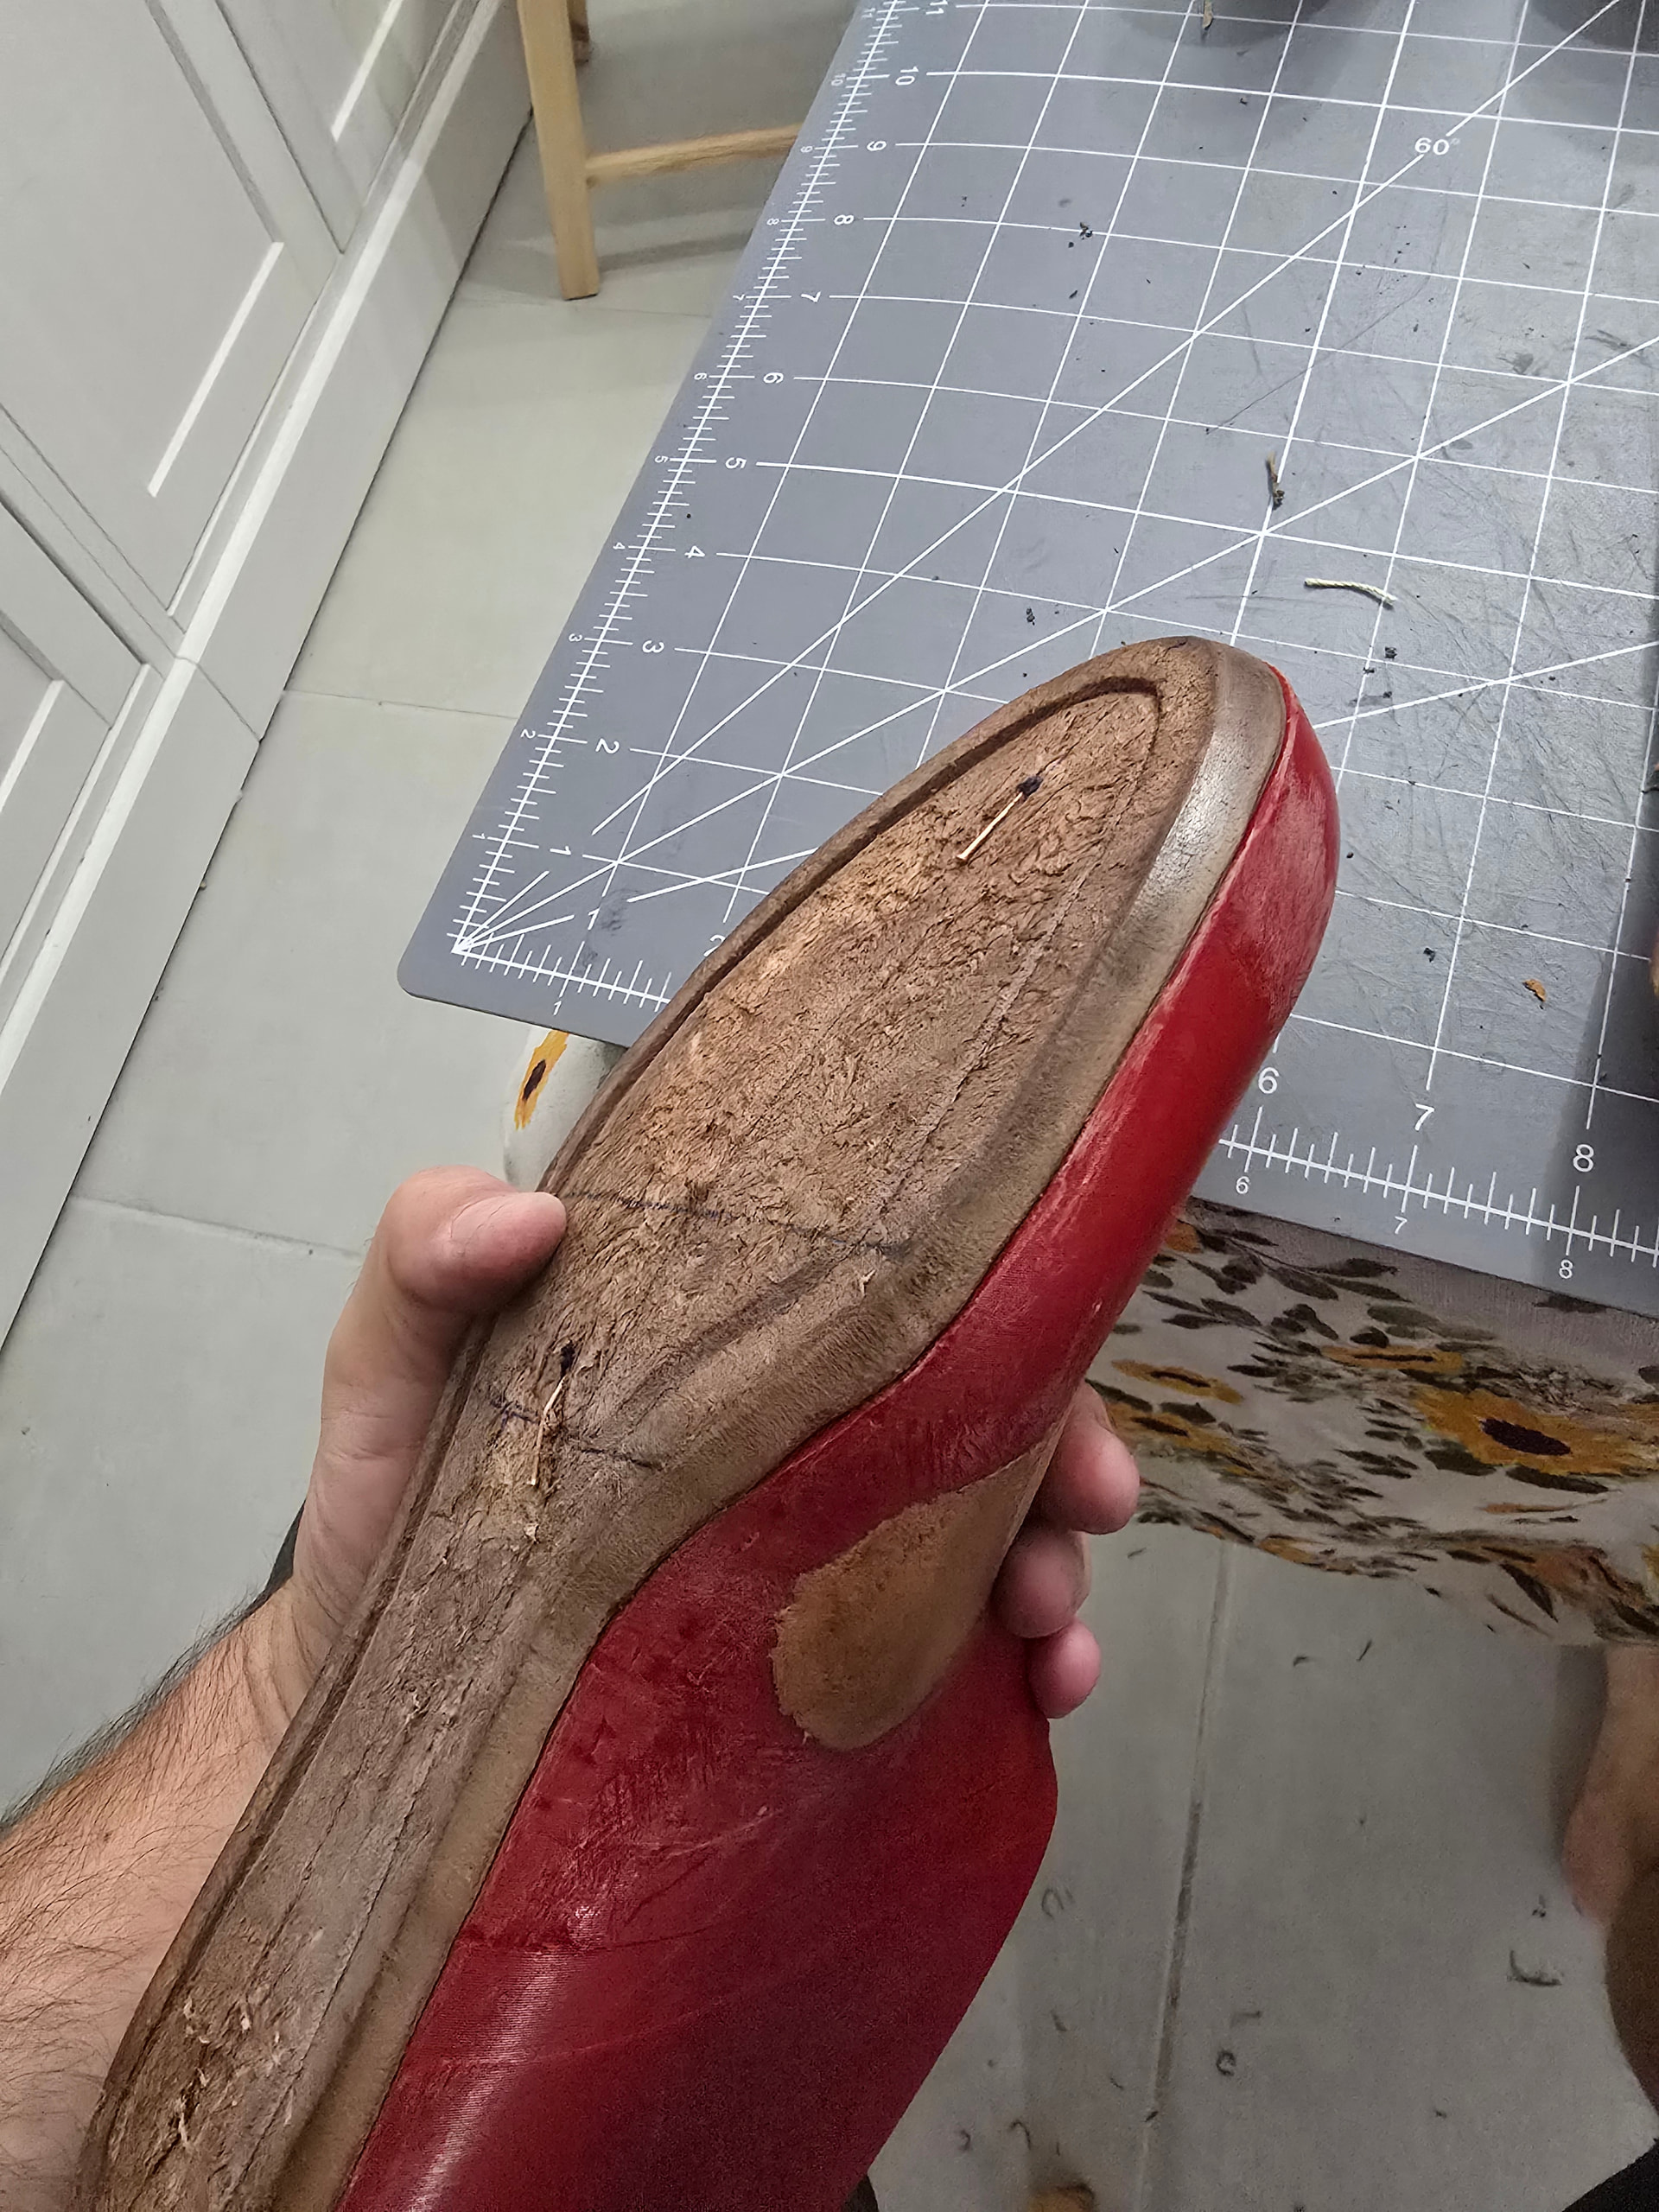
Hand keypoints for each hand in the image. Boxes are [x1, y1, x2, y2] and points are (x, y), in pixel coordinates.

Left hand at [282, 1170, 1135, 1721]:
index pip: (887, 1289)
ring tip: (1050, 1626)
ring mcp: (825, 1560)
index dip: (988, 1295)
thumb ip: (422, 1261)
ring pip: (995, 1535)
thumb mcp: (391, 1368)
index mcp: (733, 1342)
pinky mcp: (830, 1674)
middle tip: (1089, 1503)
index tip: (1044, 1331)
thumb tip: (532, 1212)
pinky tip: (1044, 1694)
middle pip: (977, 1411)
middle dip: (1066, 1445)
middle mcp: (802, 1440)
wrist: (380, 1712)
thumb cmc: (394, 1514)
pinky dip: (1036, 1670)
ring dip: (1057, 1567)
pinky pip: (967, 1663)